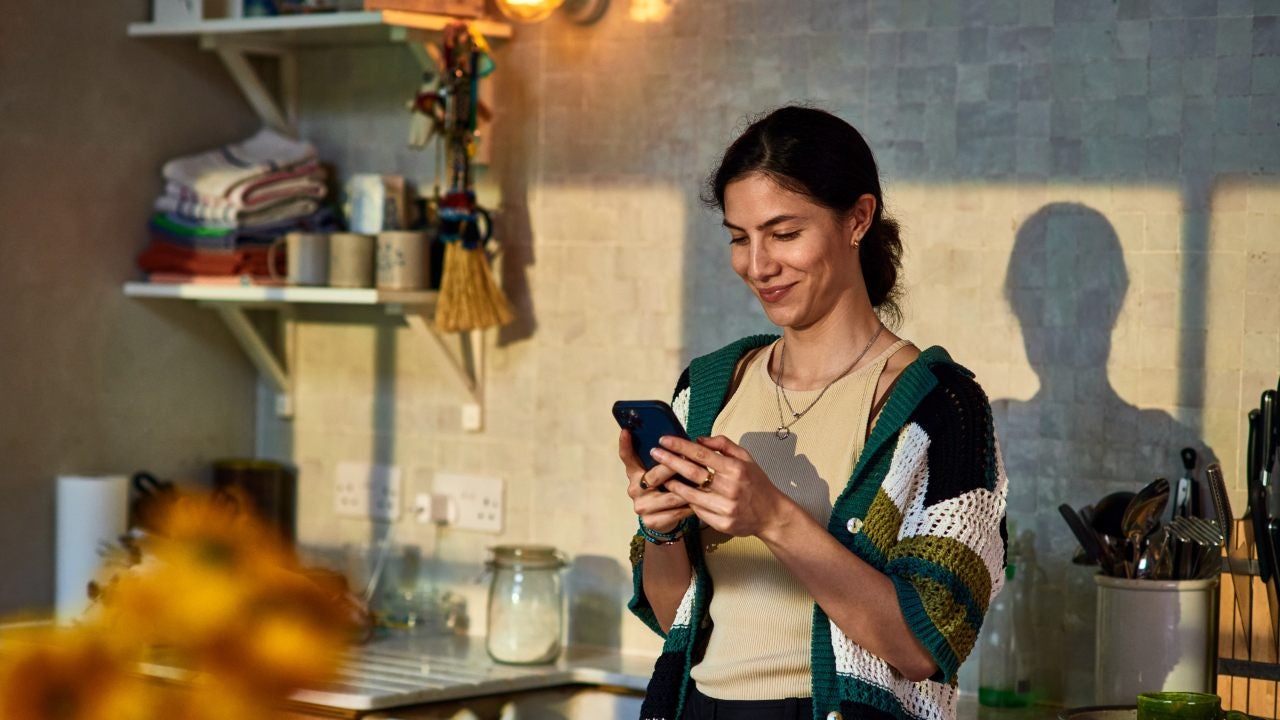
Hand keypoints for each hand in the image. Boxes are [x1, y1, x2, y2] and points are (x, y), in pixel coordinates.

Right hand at [619, 429, 692, 534]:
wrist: (663, 520)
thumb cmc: (666, 488)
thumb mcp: (663, 473)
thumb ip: (666, 459)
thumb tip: (680, 441)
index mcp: (634, 474)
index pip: (627, 458)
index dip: (625, 445)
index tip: (626, 431)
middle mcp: (634, 489)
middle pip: (654, 476)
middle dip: (673, 468)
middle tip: (689, 459)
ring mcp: (641, 506)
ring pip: (670, 495)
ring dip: (688, 489)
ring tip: (702, 482)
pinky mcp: (651, 521)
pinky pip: (676, 511)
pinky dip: (690, 505)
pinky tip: (700, 501)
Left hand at [648, 435, 794, 538]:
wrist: (772, 514)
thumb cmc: (756, 483)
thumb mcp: (746, 458)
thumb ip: (723, 445)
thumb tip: (699, 439)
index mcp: (736, 469)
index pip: (701, 454)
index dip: (680, 446)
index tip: (664, 440)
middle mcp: (731, 488)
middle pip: (692, 473)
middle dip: (670, 462)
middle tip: (655, 454)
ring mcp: (726, 508)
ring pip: (691, 495)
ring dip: (673, 484)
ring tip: (661, 476)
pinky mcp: (723, 524)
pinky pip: (698, 511)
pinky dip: (687, 502)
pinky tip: (679, 495)